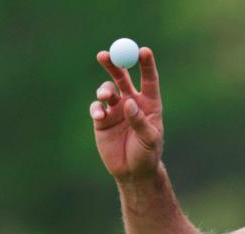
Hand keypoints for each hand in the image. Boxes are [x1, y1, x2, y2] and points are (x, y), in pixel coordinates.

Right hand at [89, 47, 163, 180]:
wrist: (132, 171)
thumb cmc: (147, 155)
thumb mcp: (148, 139)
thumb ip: (139, 121)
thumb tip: (128, 103)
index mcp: (149, 103)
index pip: (149, 79)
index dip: (146, 64)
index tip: (143, 50)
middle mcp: (131, 102)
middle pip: (122, 76)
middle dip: (114, 64)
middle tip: (104, 55)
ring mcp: (115, 109)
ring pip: (107, 89)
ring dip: (104, 89)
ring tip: (105, 96)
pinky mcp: (102, 119)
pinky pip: (96, 107)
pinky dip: (96, 108)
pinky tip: (99, 116)